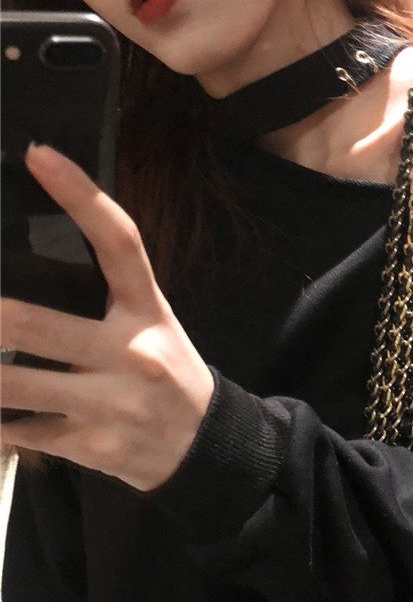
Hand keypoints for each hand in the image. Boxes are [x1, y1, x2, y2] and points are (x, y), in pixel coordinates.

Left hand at [1, 144, 213, 491]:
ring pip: (9, 382)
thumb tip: (24, 280)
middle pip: (31, 321)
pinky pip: (17, 430)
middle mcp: (134, 354)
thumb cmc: (170, 376)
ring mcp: (112, 404)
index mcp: (149, 313)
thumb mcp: (154, 328)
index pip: (120, 244)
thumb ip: (105, 302)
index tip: (38, 154)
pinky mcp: (91, 445)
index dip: (80, 197)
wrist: (204, 447)